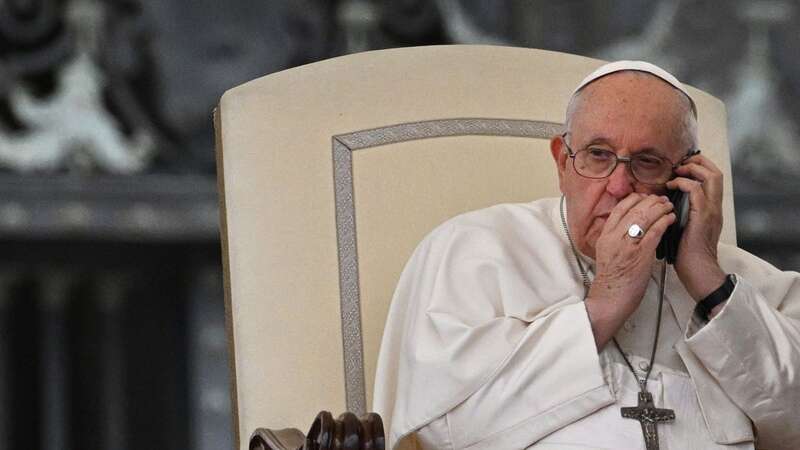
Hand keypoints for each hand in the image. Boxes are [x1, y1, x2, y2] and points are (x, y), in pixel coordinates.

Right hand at [585, 193, 674, 348]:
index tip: (646, 198)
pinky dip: (664, 221)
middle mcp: (614, 236)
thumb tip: (630, 226)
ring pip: (645, 216)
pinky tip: (671, 218)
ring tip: (669, 206)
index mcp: (605, 235)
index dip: (635, 199)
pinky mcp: (640, 254)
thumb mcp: (607, 252)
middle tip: (662, 200)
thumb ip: (616, 237)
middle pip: (634, 208)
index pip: (620, 208)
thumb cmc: (612, 280)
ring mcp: (627, 244)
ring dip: (660, 208)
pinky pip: (655, 231)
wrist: (610, 299)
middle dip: (651, 201)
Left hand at [666, 154, 725, 299]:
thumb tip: (663, 202)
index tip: (680, 167)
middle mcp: (715, 206)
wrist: (697, 270)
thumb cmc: (686, 253)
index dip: (699, 167)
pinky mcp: (703, 216)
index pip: (713, 178)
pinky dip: (683, 183)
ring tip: (676, 172)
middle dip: (698, 162)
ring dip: (692, 169)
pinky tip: (670, 187)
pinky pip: (695, 190)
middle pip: (716, 172)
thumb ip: (679, 212)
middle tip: (680, 164)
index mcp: (711, 208)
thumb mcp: (683, 227)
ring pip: (711, 176)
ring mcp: (711, 210)